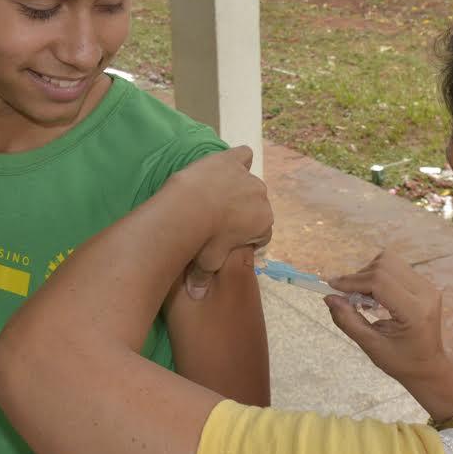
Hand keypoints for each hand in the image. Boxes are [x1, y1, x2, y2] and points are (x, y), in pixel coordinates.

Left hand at [169, 147, 272, 298]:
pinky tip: (223, 167)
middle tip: (217, 220)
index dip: (245, 238)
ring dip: (236, 189)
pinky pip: (243, 156)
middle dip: (241, 213)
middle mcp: (263, 199)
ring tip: (214, 196)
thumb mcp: (206, 263)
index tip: (228, 241)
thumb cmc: (203, 240)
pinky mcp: (233, 159)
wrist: (189, 207)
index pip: (261, 233)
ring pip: (248, 183)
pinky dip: (236, 160)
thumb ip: (204, 278)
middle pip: (256, 207)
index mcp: (263, 223)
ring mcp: (249, 177)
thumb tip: (196, 297)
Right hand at [325, 251, 452, 417]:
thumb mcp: (370, 346)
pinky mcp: (425, 284)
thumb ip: (348, 320)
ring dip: (368, 274)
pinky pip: (395, 268)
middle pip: (384, 266)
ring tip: (363, 298)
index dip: (352, 281)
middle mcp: (425, 293)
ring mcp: (428, 286)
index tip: (331, 287)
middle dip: (359, 278)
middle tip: (347, 298)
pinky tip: (375, 297)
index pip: (379, 282)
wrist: (429, 367)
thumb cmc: (401, 362)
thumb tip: (329, 297)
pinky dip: (378, 277)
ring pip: (389, 262)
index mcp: (414, 311)